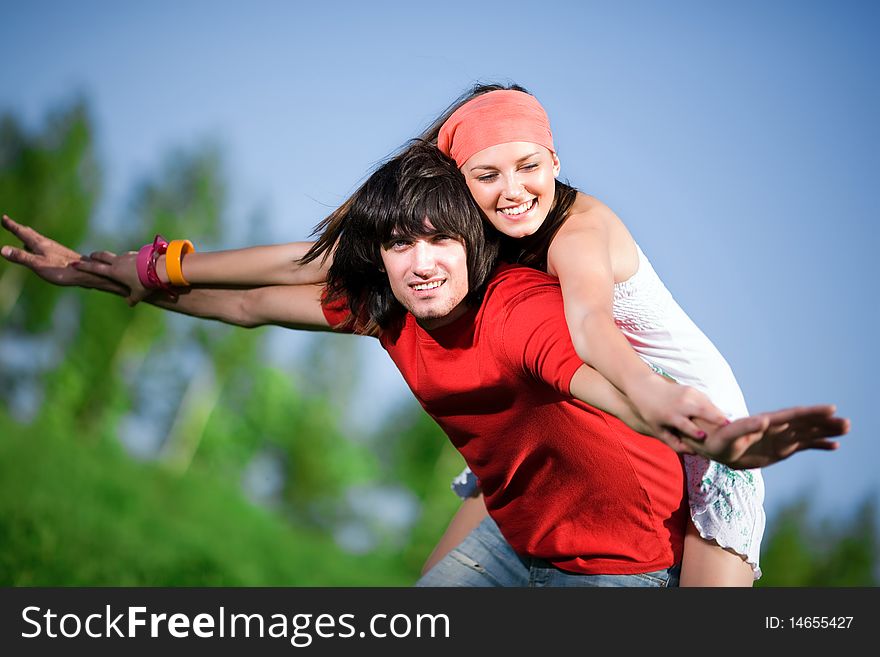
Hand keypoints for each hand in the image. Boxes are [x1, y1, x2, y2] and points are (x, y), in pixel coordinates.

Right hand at [1, 214, 128, 296]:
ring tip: (23, 234)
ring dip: (28, 235)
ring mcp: (55, 250)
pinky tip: (40, 251)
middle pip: (30, 234)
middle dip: (18, 228)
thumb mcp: (38, 264)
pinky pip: (44, 247)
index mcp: (40, 244)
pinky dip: (37, 245)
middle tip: (9, 223)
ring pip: (38, 240)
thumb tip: (2, 249)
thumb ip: (21, 257)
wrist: (87, 273)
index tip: (4, 218)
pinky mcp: (61, 256)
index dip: (12, 226)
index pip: (22, 233)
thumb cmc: (62, 270)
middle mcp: (47, 244)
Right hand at [74, 250, 150, 305]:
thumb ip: (132, 299)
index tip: (74, 264)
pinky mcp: (136, 253)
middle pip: (102, 256)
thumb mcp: (138, 294)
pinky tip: (129, 263)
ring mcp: (127, 256)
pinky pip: (127, 256)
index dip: (83, 266)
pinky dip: (125, 259)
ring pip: (115, 256)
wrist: (160, 267)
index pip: (94, 268)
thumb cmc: (147, 282)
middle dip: (95, 256)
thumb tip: (129, 303)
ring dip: (111, 258)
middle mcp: (118, 261)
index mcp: (114, 271)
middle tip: (89, 257)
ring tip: (111, 262)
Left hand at [628, 374, 727, 447]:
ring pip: (707, 405)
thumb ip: (674, 443)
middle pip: (700, 411)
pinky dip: (714, 408)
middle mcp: (680, 404)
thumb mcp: (658, 430)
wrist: (647, 388)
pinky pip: (707, 400)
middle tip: (729, 428)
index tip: (704, 436)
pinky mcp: (692, 389)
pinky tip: (720, 417)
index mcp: (671, 416)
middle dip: (715, 418)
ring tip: (729, 425)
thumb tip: (693, 453)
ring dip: (718, 414)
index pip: (684, 424)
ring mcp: (687, 395)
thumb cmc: (653, 414)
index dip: (693, 431)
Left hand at [681, 404, 849, 469]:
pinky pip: (803, 445)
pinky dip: (818, 444)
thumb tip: (763, 419)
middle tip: (847, 423)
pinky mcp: (780, 448)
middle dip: (825, 422)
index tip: (830, 409)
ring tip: (846, 429)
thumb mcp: (728, 435)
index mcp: (766, 423)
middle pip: (805, 423)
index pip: (792, 415)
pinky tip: (833, 445)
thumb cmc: (718, 440)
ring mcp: (780, 437)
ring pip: (808, 432)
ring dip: (826, 431)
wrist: (713, 447)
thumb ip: (745, 427)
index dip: (811, 412)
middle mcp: (776, 428)